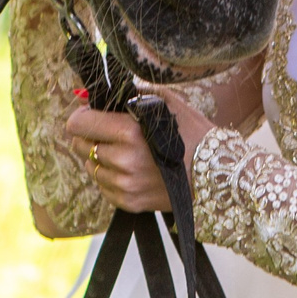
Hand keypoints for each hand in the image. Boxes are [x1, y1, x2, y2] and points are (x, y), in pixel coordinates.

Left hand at [63, 92, 212, 214]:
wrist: (217, 173)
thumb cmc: (192, 133)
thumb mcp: (166, 103)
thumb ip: (131, 94)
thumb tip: (99, 94)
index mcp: (129, 132)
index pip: (78, 124)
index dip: (82, 116)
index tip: (91, 114)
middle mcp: (123, 160)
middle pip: (80, 146)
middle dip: (90, 136)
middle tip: (109, 133)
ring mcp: (125, 185)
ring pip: (91, 167)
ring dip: (101, 158)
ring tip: (125, 152)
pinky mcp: (129, 203)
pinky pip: (103, 187)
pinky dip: (111, 178)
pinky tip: (131, 170)